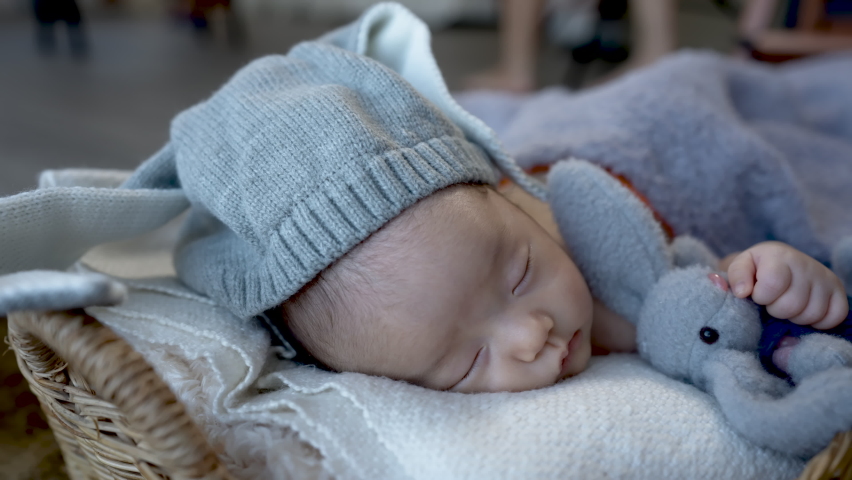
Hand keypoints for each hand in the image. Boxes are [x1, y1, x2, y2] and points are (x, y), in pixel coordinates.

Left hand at [726, 242, 847, 328]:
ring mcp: (824, 277)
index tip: (757, 294)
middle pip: (792, 305)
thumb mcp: (740, 268)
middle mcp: (805, 263)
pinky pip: (835, 316)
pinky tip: (804, 311)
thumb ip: (734, 277)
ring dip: (795, 317)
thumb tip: (742, 292)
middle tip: (772, 302)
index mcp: (778, 255)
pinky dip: (819, 322)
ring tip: (787, 305)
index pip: (773, 284)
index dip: (762, 296)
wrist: (779, 262)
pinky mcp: (837, 290)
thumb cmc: (756, 269)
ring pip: (812, 314)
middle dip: (776, 310)